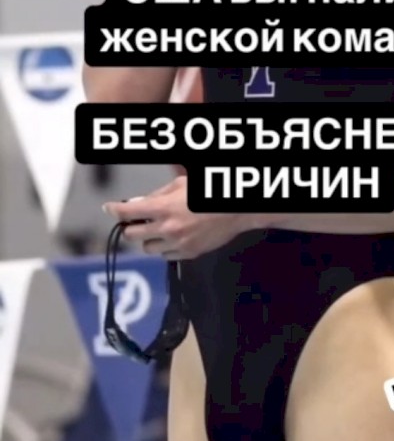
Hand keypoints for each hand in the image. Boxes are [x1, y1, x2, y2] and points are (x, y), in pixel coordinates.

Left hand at [102, 177, 252, 260]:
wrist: (236, 211)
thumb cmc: (208, 193)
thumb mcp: (180, 184)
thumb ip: (157, 195)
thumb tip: (137, 203)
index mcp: (163, 208)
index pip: (127, 213)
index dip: (114, 210)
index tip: (109, 208)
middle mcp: (167, 228)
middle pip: (131, 234)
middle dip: (131, 226)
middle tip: (137, 220)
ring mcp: (177, 244)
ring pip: (147, 248)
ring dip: (148, 238)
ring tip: (159, 229)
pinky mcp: (188, 254)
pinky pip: (166, 256)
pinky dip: (165, 248)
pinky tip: (173, 237)